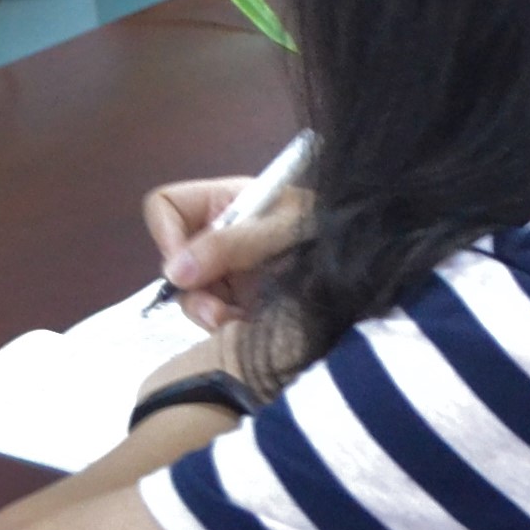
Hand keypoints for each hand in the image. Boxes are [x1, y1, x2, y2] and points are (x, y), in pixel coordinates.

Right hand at [146, 173, 313, 332]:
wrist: (365, 269)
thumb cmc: (327, 231)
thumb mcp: (282, 230)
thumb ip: (231, 245)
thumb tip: (174, 271)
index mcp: (223, 202)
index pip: (165, 207)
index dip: (166, 235)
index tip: (186, 267)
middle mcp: (218, 235)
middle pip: (173, 260)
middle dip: (193, 289)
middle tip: (217, 310)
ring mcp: (226, 270)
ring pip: (190, 295)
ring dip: (209, 313)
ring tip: (239, 321)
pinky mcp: (238, 302)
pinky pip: (211, 317)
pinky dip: (226, 327)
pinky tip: (250, 327)